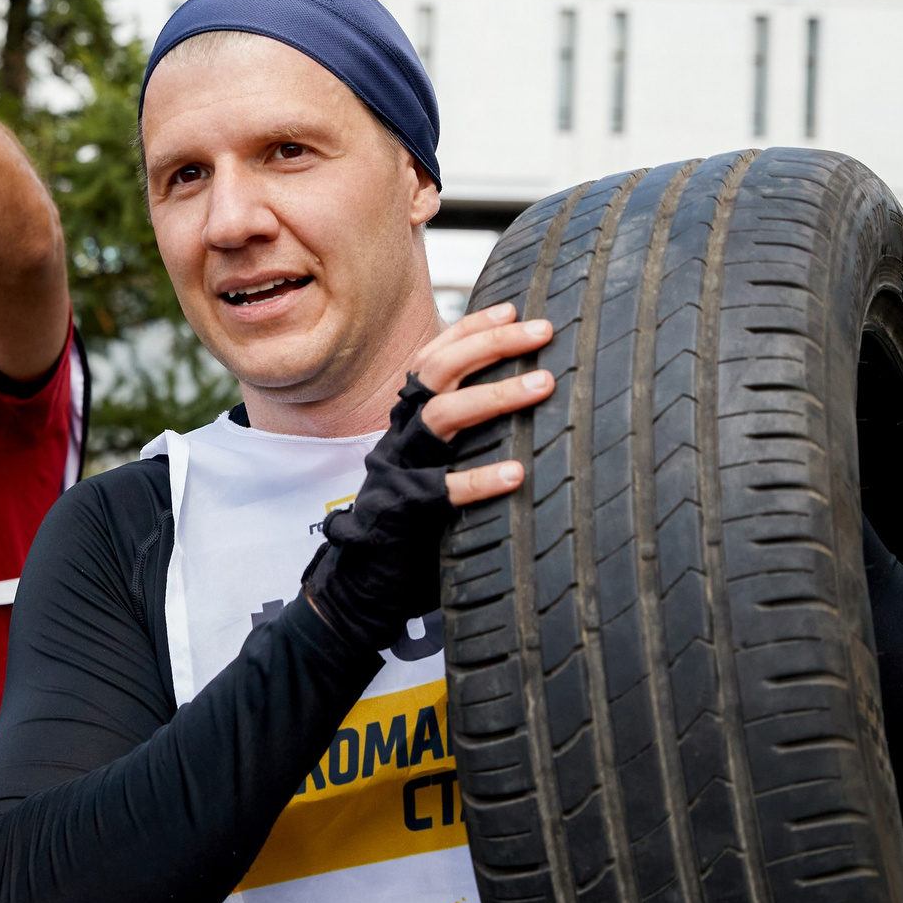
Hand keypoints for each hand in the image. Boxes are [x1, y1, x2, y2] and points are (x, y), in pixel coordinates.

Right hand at [300, 303, 552, 653]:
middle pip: (438, 371)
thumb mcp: (436, 475)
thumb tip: (525, 416)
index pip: (435, 360)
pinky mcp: (400, 514)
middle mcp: (399, 438)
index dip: (471, 329)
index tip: (514, 310)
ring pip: (439, 416)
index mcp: (405, 425)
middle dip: (491, 343)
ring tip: (543, 385)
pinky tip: (516, 473)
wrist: (360, 592)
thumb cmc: (411, 534)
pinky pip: (440, 491)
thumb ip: (465, 446)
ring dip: (494, 395)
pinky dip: (478, 479)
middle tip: (541, 332)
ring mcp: (397, 473)